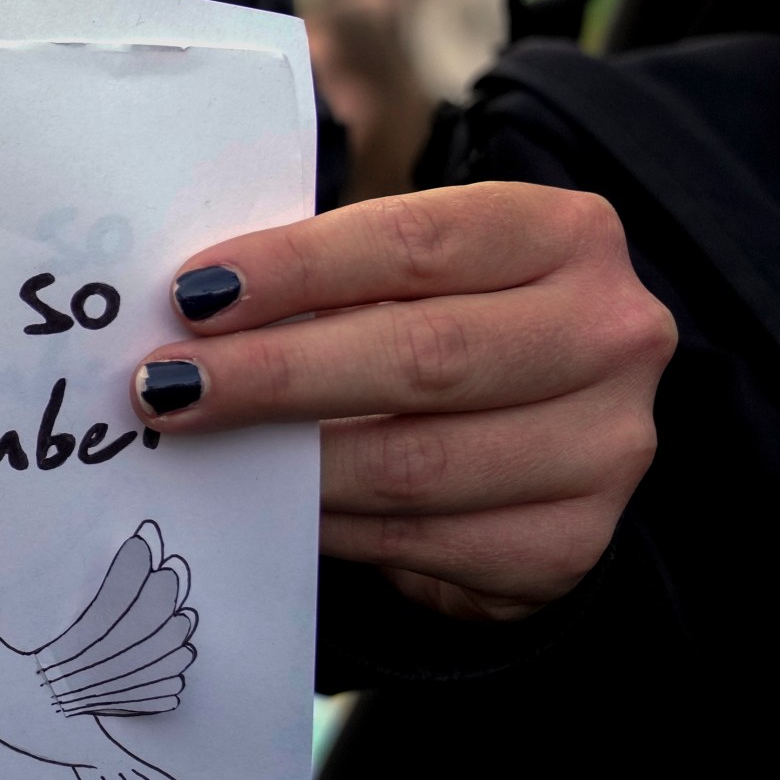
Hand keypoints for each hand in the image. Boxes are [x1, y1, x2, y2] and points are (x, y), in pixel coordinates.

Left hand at [129, 183, 673, 620]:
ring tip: (195, 445)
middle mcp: (613, 334)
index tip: (194, 295)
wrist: (538, 446)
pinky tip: (269, 506)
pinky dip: (327, 524)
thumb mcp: (408, 279)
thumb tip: (190, 307)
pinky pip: (417, 539)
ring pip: (416, 462)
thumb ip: (329, 280)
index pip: (419, 241)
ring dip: (287, 462)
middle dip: (275, 374)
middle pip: (423, 355)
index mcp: (566, 234)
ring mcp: (605, 448)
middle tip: (166, 385)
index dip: (298, 268)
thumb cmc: (442, 329)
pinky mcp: (568, 545)